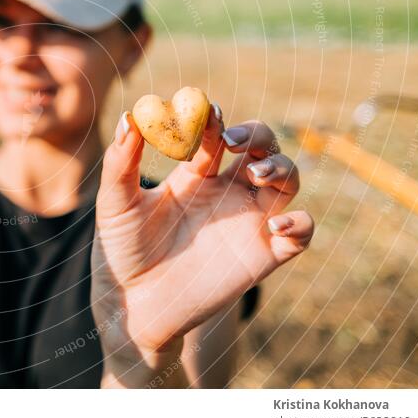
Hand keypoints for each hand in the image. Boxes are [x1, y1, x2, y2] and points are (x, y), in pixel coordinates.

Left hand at [91, 105, 313, 387]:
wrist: (133, 303)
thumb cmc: (122, 249)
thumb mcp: (116, 203)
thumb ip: (122, 161)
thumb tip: (130, 117)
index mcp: (196, 174)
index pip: (217, 134)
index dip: (215, 120)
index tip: (207, 114)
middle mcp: (228, 191)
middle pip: (262, 148)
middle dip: (257, 136)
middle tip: (234, 141)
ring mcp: (249, 221)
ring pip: (287, 180)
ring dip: (281, 167)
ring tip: (254, 173)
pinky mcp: (264, 255)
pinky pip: (301, 233)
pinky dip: (299, 223)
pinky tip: (274, 224)